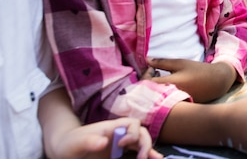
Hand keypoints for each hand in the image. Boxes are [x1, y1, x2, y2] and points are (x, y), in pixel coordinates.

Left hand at [47, 117, 161, 158]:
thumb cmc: (69, 144)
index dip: (132, 133)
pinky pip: (137, 152)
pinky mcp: (120, 153)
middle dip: (145, 143)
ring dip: (149, 149)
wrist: (65, 150)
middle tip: (141, 158)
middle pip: (141, 133)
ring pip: (142, 142)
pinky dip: (147, 155)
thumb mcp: (76, 143)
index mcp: (112, 127)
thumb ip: (89, 141)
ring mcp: (121, 144)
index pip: (132, 124)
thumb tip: (104, 141)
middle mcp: (120, 133)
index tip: (122, 145)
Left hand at [144, 59, 236, 102]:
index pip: (147, 83)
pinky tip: (167, 85)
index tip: (150, 68)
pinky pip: (164, 101)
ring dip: (154, 87)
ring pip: (156, 97)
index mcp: (170, 84)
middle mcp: (170, 96)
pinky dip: (161, 93)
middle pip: (149, 92)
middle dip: (147, 82)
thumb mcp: (180, 63)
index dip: (145, 75)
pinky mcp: (178, 106)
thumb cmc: (198, 70)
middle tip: (153, 72)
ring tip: (159, 77)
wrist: (215, 82)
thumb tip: (146, 60)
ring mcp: (174, 103)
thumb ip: (162, 62)